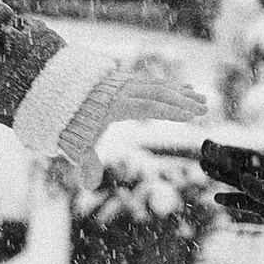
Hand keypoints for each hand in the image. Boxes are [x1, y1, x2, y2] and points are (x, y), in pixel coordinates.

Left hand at [50, 50, 210, 197]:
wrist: (57, 92)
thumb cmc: (71, 122)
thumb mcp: (76, 143)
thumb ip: (86, 162)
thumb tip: (87, 184)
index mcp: (115, 105)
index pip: (148, 106)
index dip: (171, 110)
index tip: (191, 115)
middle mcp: (123, 90)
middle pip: (158, 92)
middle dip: (183, 100)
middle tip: (205, 107)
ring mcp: (125, 82)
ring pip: (158, 84)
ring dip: (181, 92)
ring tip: (202, 99)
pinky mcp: (126, 79)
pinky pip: (152, 81)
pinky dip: (170, 86)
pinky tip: (185, 89)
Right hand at [198, 138, 263, 263]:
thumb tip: (243, 180)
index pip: (249, 159)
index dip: (229, 152)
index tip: (210, 147)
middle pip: (242, 167)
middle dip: (221, 158)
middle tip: (202, 148)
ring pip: (241, 183)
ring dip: (223, 176)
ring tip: (203, 167)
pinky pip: (247, 203)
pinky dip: (233, 200)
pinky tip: (218, 198)